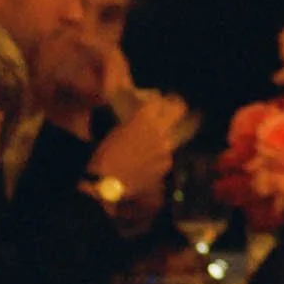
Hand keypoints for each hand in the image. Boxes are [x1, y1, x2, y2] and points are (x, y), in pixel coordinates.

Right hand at [88, 91, 181, 207]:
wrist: (107, 184)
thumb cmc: (104, 155)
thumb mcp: (114, 130)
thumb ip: (131, 120)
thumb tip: (135, 116)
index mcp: (144, 118)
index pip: (159, 99)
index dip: (157, 99)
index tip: (155, 101)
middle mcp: (160, 130)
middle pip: (179, 109)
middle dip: (176, 105)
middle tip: (170, 108)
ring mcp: (166, 148)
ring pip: (173, 133)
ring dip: (165, 133)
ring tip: (153, 140)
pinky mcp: (167, 164)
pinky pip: (167, 153)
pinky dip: (159, 154)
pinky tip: (147, 160)